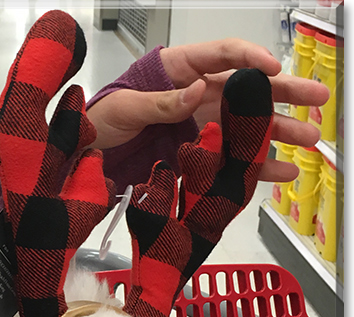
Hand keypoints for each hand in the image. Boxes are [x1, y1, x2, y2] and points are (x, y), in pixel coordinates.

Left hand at [87, 38, 329, 182]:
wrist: (86, 157)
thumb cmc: (101, 121)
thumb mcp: (125, 108)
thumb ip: (160, 103)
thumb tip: (196, 93)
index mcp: (179, 69)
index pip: (222, 55)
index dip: (250, 60)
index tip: (272, 70)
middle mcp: (197, 94)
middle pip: (246, 90)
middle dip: (284, 94)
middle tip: (318, 99)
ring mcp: (199, 126)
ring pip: (245, 126)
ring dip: (277, 134)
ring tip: (309, 140)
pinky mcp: (197, 156)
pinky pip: (229, 160)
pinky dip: (252, 168)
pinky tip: (279, 173)